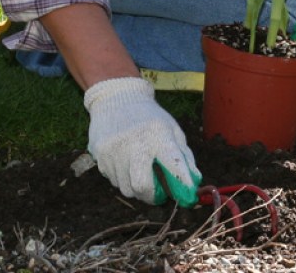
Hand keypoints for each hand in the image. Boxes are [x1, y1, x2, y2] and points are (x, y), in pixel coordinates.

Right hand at [84, 77, 200, 204]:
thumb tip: (195, 182)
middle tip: (158, 194)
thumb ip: (184, 156)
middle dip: (152, 196)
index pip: (173, 165)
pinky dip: (123, 178)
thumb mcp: (171, 129)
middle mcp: (136, 143)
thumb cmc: (150, 118)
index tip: (188, 196)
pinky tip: (125, 162)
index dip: (182, 184)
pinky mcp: (101, 155)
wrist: (118, 98)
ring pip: (126, 187)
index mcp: (159, 135)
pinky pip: (113, 180)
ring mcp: (115, 150)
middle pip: (142, 186)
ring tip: (140, 170)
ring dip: (136, 187)